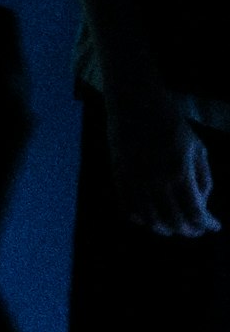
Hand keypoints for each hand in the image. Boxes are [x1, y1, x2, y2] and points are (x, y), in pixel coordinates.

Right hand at [106, 82, 220, 238]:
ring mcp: (134, 179)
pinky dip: (138, 218)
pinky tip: (148, 218)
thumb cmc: (170, 122)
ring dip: (163, 228)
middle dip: (188, 230)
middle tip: (196, 229)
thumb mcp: (197, 147)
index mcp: (179, 172)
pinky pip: (126, 206)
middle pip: (172, 221)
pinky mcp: (117, 175)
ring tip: (173, 227)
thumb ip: (202, 178)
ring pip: (148, 219)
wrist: (134, 102)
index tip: (215, 226)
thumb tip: (201, 203)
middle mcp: (155, 181)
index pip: (195, 212)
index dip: (207, 224)